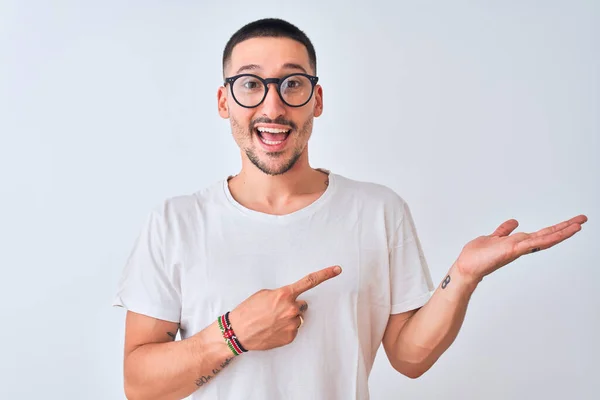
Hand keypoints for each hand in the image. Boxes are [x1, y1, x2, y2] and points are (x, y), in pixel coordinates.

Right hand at [228, 265, 341, 350]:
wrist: (238, 331)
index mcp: (285, 294)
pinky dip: (285, 329)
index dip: (326, 274)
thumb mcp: (263, 294)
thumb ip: (281, 294)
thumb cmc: (248, 310)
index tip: (337, 269)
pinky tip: (272, 330)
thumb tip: (291, 299)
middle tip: (275, 311)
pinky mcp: (291, 336)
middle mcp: (292, 308)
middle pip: (302, 305)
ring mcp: (292, 324)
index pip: (310, 281)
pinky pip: (293, 330)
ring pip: (297, 318)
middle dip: (292, 306)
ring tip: (271, 322)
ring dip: (288, 319)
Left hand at [455, 214, 587, 284]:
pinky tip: (559, 233)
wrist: (466, 268)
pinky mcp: (513, 250)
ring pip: (545, 239)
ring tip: (579, 225)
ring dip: (562, 232)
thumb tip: (513, 222)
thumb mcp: (494, 238)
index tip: (571, 222)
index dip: (557, 228)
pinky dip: (546, 238)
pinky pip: (533, 243)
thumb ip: (504, 231)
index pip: (541, 234)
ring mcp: (519, 249)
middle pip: (547, 235)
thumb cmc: (477, 257)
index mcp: (518, 243)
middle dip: (565, 228)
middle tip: (583, 219)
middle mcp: (521, 246)